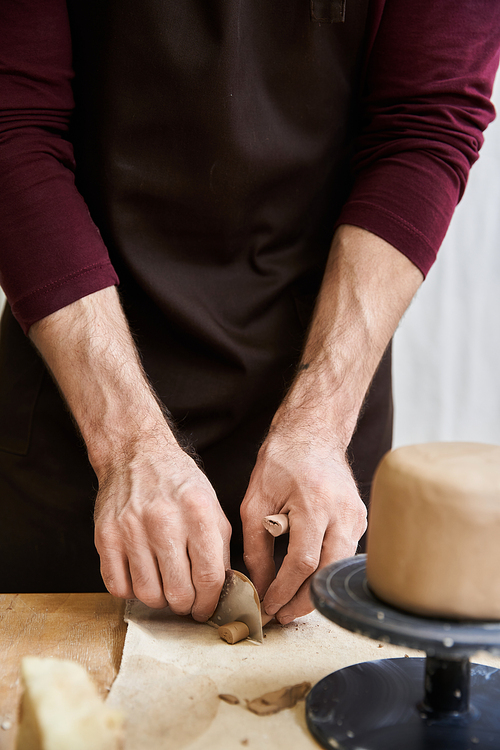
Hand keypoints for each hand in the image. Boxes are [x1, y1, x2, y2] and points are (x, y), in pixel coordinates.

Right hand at [94, 434, 230, 620]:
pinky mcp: (106, 536)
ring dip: (159, 601)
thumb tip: (223, 589)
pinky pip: (117, 586)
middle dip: (186, 606)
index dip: (210, 602)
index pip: (209, 576)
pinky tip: (141, 578)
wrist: (136, 453)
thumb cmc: (178, 482)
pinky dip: (131, 592)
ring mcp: (131, 529)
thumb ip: (220, 547)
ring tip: (164, 589)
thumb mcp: (211, 506)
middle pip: (178, 591)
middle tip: (186, 602)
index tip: (207, 609)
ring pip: (148, 594)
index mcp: (198, 512)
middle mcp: (164, 520)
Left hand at [240, 428, 366, 624]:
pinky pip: (345, 553)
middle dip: (304, 601)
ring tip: (291, 604)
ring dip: (316, 590)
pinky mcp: (361, 517)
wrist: (312, 434)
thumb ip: (256, 547)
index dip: (284, 591)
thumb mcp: (255, 502)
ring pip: (340, 567)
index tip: (268, 606)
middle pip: (328, 572)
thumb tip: (259, 587)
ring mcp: (356, 515)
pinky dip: (326, 570)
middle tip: (282, 616)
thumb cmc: (280, 463)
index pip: (302, 563)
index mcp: (313, 504)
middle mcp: (341, 512)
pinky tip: (307, 580)